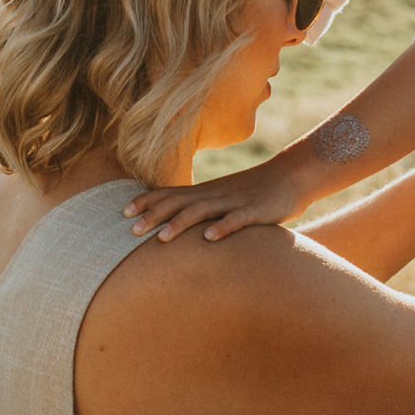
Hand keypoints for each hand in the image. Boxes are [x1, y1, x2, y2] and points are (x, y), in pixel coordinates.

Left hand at [121, 157, 307, 242]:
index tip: (123, 212)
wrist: (292, 176)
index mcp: (206, 191)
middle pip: (179, 203)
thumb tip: (176, 222)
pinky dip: (223, 228)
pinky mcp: (256, 212)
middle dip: (154, 215)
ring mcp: (235, 202)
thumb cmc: (254, 191)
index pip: (170, 194)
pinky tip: (210, 239)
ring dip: (181, 223)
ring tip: (161, 238)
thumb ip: (202, 207)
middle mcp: (215, 194)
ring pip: (203, 211)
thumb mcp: (224, 198)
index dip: (147, 201)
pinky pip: (238, 220)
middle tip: (130, 230)